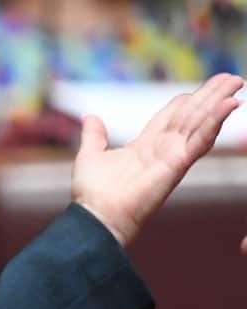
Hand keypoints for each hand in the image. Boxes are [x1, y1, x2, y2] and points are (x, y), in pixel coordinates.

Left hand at [72, 73, 243, 247]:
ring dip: (218, 102)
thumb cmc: (91, 194)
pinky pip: (200, 140)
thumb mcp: (90, 155)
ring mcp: (172, 157)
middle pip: (191, 116)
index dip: (186, 101)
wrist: (96, 217)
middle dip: (210, 96)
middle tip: (232, 77)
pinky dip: (215, 121)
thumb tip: (90, 117)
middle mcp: (162, 150)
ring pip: (200, 123)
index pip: (171, 117)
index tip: (198, 88)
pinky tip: (229, 104)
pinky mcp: (177, 165)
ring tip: (236, 83)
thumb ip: (94, 135)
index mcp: (144, 146)